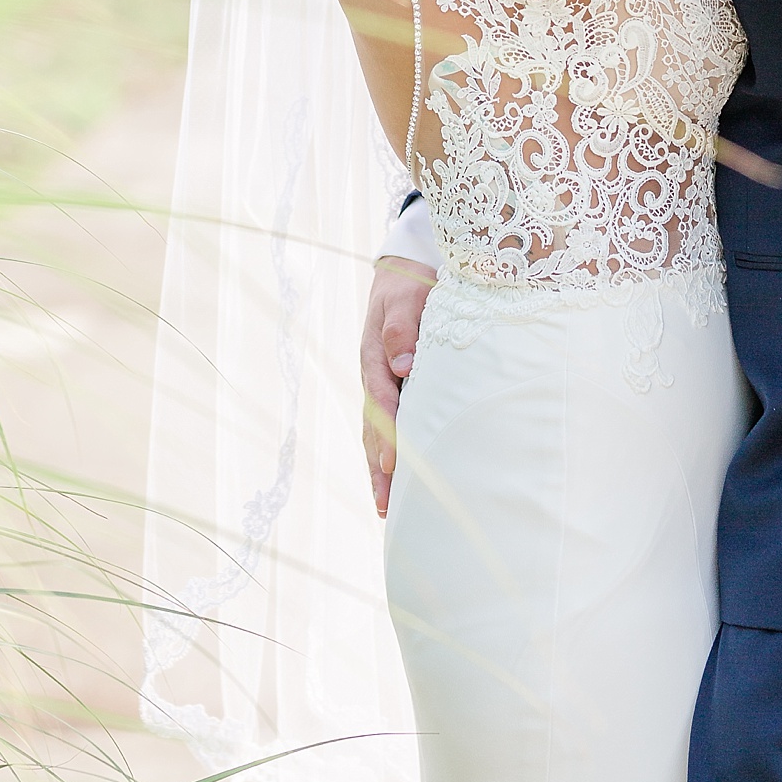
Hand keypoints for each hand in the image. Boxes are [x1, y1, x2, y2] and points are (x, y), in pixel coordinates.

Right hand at [360, 257, 434, 516]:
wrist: (403, 272)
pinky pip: (386, 425)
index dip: (386, 434)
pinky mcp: (392, 388)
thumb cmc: (409, 285)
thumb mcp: (405, 298)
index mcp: (375, 357)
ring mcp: (380, 384)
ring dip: (380, 469)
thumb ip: (402, 328)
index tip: (391, 464)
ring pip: (376, 433)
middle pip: (373, 428)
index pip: (380, 402)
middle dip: (378, 467)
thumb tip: (402, 364)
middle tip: (385, 505)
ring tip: (385, 508)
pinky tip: (394, 480)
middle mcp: (374, 376)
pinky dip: (387, 453)